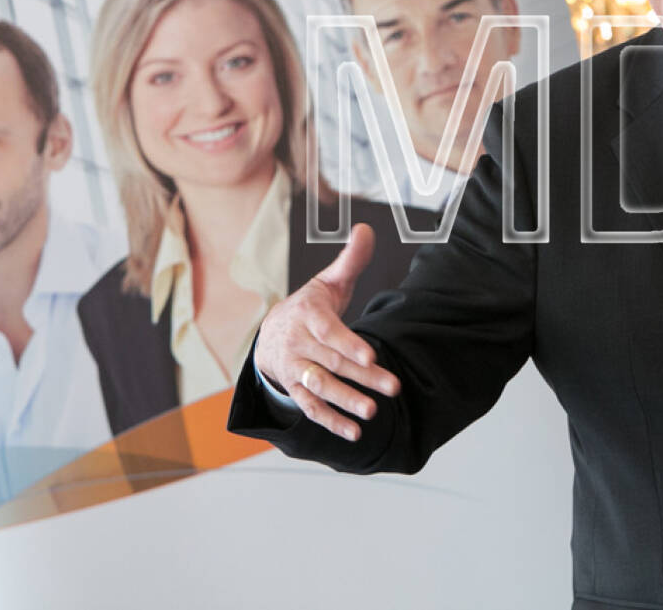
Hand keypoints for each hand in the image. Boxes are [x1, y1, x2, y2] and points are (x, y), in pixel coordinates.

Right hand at [253, 224, 399, 440]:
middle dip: (362, 378)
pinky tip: (355, 433)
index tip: (370, 357)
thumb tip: (367, 229)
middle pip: (332, 363)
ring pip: (320, 388)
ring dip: (345, 402)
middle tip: (393, 388)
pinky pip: (310, 408)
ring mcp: (294, 369)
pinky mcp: (294, 389)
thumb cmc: (310, 306)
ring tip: (371, 412)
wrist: (269, 333)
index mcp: (308, 315)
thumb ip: (350, 260)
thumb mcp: (327, 282)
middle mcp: (298, 344)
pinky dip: (331, 422)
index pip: (328, 331)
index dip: (348, 344)